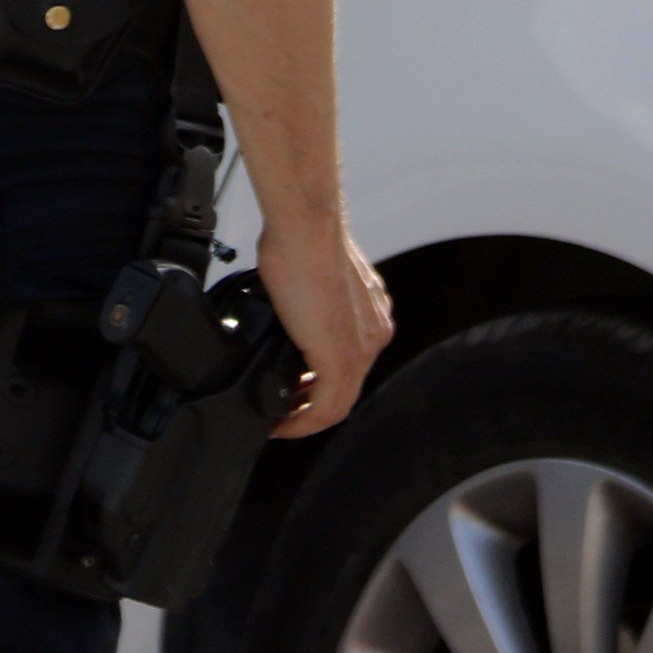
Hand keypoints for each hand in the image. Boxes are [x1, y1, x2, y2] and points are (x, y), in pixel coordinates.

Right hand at [254, 218, 393, 440]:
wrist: (306, 229)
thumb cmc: (300, 238)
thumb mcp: (308, 272)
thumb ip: (305, 296)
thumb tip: (283, 305)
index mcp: (368, 315)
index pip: (349, 360)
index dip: (321, 378)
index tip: (295, 385)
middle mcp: (373, 335)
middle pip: (344, 384)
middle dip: (311, 400)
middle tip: (281, 410)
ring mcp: (362, 349)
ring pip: (338, 401)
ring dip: (307, 416)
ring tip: (279, 420)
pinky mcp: (342, 361)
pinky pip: (327, 409)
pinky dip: (303, 422)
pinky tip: (281, 423)